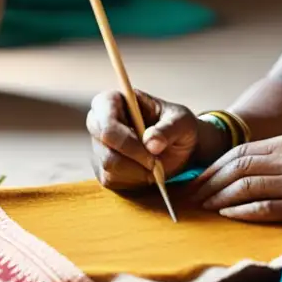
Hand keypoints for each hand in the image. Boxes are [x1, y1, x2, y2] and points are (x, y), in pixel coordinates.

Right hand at [86, 90, 226, 189]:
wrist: (180, 146)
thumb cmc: (178, 125)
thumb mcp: (182, 121)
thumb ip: (169, 129)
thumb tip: (151, 143)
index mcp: (114, 100)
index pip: (105, 117)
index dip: (124, 136)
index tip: (150, 149)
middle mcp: (100, 122)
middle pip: (104, 143)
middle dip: (134, 156)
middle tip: (157, 161)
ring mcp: (99, 147)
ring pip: (108, 165)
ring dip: (137, 170)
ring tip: (156, 163)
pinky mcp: (103, 169)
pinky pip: (112, 179)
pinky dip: (134, 180)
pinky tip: (147, 171)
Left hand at [189, 135, 281, 226]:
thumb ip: (268, 157)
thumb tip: (229, 170)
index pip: (239, 152)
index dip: (213, 167)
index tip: (196, 180)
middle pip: (237, 168)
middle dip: (209, 183)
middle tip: (192, 197)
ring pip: (245, 187)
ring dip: (220, 198)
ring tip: (205, 207)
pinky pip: (262, 208)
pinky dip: (240, 211)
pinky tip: (227, 214)